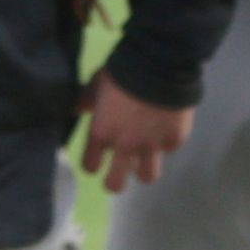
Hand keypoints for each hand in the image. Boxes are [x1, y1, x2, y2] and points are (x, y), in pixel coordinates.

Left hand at [78, 71, 194, 192]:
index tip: (96, 160)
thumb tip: (76, 111)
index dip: (92, 164)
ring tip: (144, 157)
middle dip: (114, 181)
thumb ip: (85, 101)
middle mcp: (124, 146)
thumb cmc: (121, 72)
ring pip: (147, 176)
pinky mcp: (174, 140)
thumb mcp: (96, 83)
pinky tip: (164, 128)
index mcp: (101, 133)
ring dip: (144, 168)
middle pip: (115, 185)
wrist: (159, 65)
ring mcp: (151, 146)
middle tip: (118, 171)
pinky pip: (168, 150)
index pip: (90, 166)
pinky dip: (165, 142)